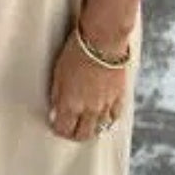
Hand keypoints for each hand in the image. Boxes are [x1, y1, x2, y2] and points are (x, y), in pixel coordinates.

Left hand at [47, 26, 127, 141]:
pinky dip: (108, 119)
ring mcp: (105, 105)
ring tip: (86, 123)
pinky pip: (114, 117)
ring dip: (92, 128)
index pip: (63, 129)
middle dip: (74, 134)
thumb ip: (57, 95)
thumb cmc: (76, 52)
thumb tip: (55, 110)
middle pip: (82, 135)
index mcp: (70, 104)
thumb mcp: (58, 73)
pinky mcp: (119, 97)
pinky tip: (104, 115)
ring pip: (100, 129)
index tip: (57, 124)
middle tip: (71, 129)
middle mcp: (89, 109)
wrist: (103, 40)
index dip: (59, 129)